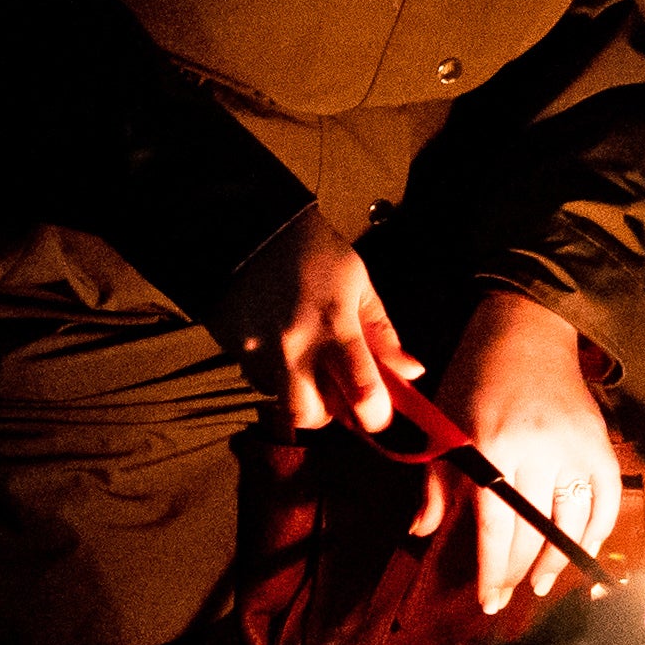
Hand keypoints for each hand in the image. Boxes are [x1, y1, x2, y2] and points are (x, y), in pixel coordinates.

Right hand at [215, 211, 418, 434]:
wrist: (250, 228)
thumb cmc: (313, 252)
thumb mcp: (358, 283)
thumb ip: (383, 333)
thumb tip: (412, 371)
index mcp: (335, 325)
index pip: (362, 392)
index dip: (377, 415)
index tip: (380, 414)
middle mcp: (295, 346)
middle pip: (310, 416)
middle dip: (329, 415)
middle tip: (337, 395)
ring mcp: (259, 351)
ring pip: (280, 402)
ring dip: (300, 396)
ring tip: (308, 367)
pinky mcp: (232, 349)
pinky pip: (257, 380)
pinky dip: (274, 377)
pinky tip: (281, 351)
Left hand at [426, 291, 619, 612]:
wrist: (525, 331)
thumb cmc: (474, 377)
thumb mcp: (443, 423)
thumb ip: (434, 482)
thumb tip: (421, 533)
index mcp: (492, 445)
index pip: (496, 526)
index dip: (492, 570)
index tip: (487, 601)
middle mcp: (538, 449)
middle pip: (533, 530)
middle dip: (518, 572)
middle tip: (507, 596)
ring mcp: (575, 446)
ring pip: (572, 522)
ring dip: (557, 561)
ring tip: (541, 585)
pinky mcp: (600, 441)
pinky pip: (607, 500)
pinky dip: (598, 532)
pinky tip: (580, 553)